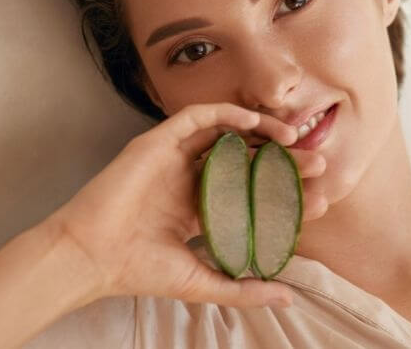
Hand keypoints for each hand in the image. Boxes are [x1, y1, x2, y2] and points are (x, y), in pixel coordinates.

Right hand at [43, 103, 327, 307]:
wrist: (93, 257)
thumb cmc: (139, 270)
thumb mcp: (203, 282)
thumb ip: (244, 289)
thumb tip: (287, 297)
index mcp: (199, 207)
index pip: (252, 192)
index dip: (284, 192)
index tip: (317, 199)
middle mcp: (189, 178)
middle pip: (246, 160)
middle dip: (283, 160)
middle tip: (317, 164)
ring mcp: (174, 157)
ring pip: (228, 134)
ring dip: (263, 131)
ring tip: (294, 137)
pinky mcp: (159, 141)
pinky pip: (199, 117)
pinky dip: (228, 114)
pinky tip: (256, 122)